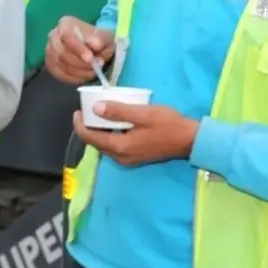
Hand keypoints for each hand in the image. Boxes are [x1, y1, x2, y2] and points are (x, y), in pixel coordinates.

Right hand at [45, 16, 114, 84]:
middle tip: (95, 68)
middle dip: (79, 63)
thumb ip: (100, 39)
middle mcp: (53, 35)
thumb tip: (94, 44)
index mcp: (66, 24)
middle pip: (61, 52)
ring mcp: (50, 50)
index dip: (77, 48)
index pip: (66, 35)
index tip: (90, 58)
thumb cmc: (98, 40)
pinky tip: (84, 76)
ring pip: (60, 65)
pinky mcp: (51, 64)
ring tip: (93, 71)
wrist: (94, 49)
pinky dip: (73, 78)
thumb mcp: (105, 36)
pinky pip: (59, 74)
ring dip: (79, 72)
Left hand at [72, 103, 198, 166]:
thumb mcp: (143, 114)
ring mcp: (128, 159)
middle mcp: (120, 157)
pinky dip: (109, 135)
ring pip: (105, 145)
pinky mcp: (135, 157)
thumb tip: (95, 108)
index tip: (77, 111)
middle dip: (87, 128)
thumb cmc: (168, 124)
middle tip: (86, 111)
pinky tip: (114, 123)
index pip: (90, 138)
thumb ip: (119, 112)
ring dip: (98, 132)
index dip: (80, 125)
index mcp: (120, 147)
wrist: (190, 140)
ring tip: (98, 115)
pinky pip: (114, 146)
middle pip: (96, 143)